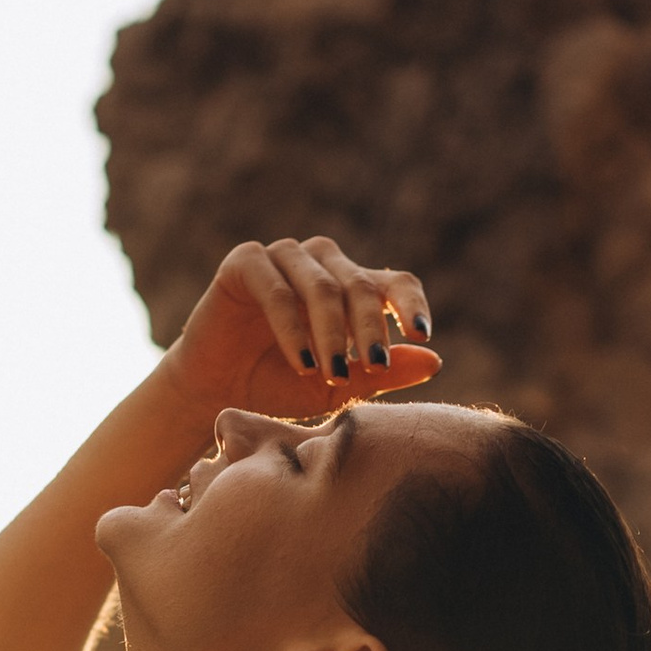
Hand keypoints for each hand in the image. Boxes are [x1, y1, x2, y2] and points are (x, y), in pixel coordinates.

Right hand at [159, 236, 439, 422]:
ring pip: (322, 286)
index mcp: (351, 285)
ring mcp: (283, 257)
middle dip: (370, 330)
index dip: (410, 304)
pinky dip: (293, 329)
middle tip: (374, 368)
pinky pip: (278, 291)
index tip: (422, 334)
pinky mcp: (245, 262)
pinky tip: (303, 362)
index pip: (394, 282)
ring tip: (333, 372)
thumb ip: (384, 374)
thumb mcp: (339, 387)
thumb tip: (434, 360)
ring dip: (332, 332)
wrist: (216, 392)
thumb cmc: (279, 387)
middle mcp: (321, 264)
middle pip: (359, 285)